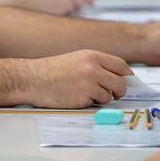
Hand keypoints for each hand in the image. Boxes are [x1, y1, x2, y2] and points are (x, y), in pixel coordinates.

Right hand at [0, 0, 93, 14]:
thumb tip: (79, 4)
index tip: (90, 4)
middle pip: (84, 2)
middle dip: (79, 8)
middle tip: (66, 12)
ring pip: (77, 11)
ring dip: (69, 14)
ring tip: (52, 10)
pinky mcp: (65, 7)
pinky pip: (69, 18)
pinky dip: (63, 19)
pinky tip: (51, 14)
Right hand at [17, 49, 132, 107]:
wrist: (32, 79)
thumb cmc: (53, 70)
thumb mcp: (77, 59)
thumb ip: (97, 65)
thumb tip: (117, 76)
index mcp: (93, 56)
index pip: (121, 65)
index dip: (126, 75)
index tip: (127, 80)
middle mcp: (93, 69)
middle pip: (120, 83)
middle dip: (119, 91)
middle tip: (114, 94)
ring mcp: (88, 84)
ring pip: (109, 96)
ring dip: (102, 98)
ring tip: (86, 93)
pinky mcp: (82, 99)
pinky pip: (95, 104)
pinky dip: (90, 103)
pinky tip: (77, 97)